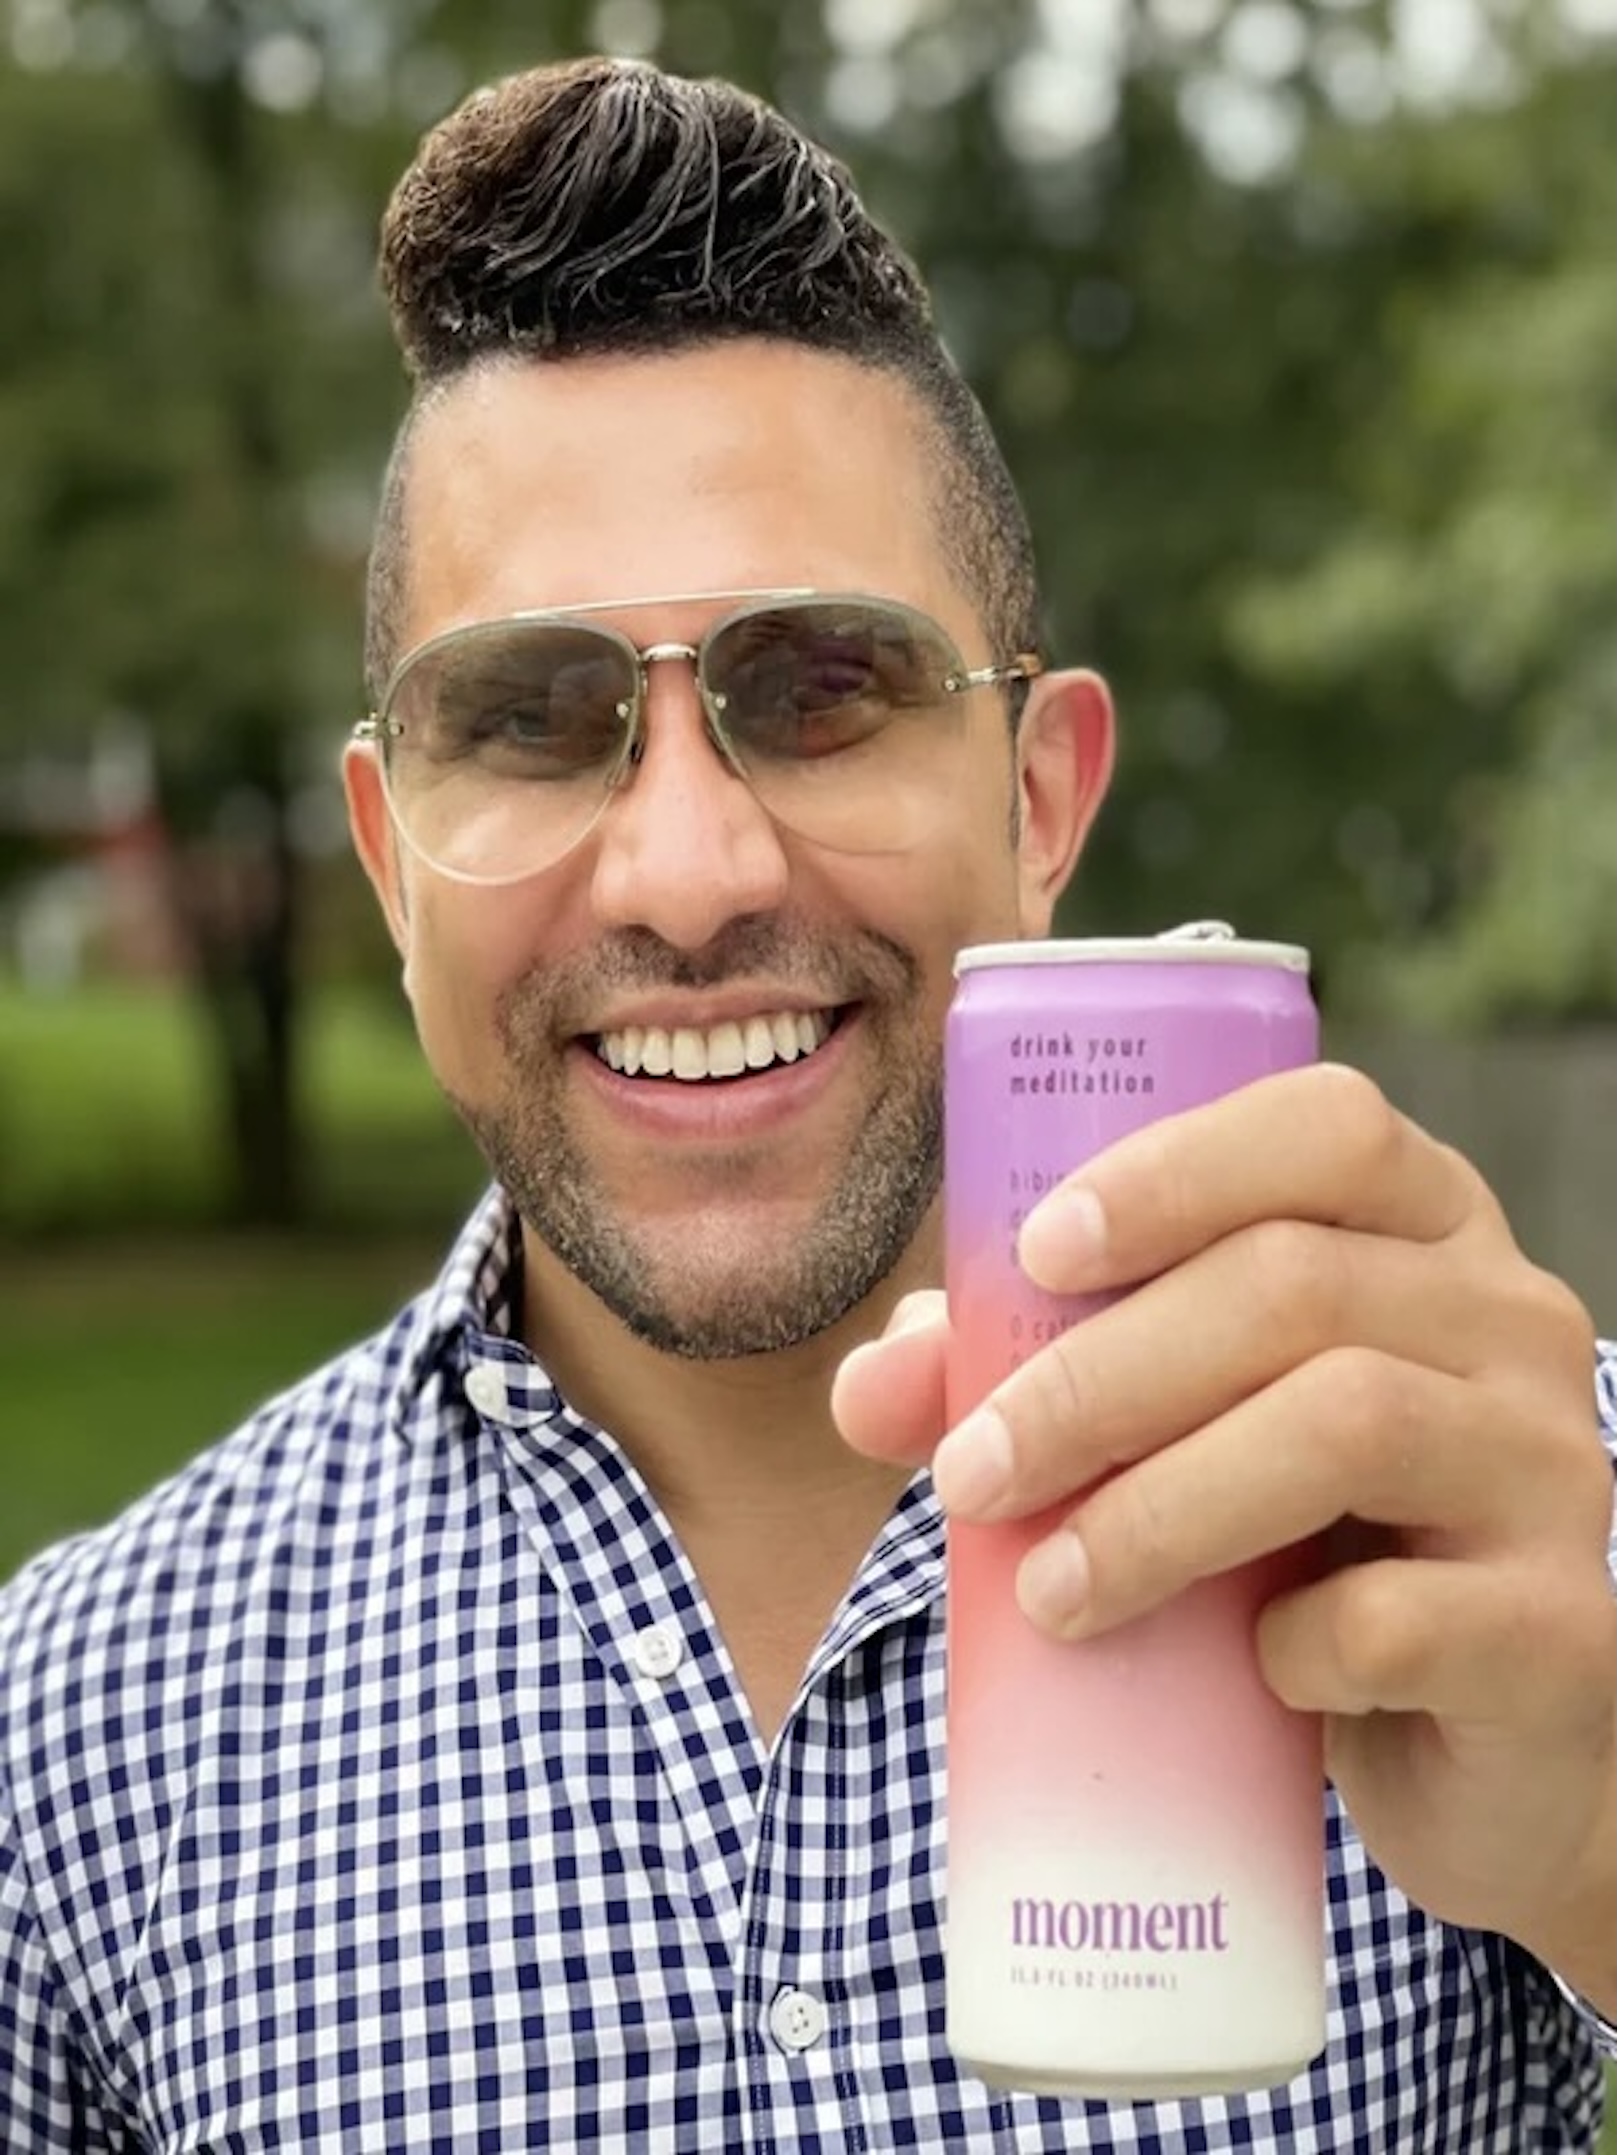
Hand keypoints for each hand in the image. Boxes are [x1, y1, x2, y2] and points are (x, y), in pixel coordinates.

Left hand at [834, 1065, 1616, 2003]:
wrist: (1478, 1743)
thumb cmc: (1299, 1541)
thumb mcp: (1181, 1432)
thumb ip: (1031, 1376)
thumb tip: (864, 1389)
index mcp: (1422, 1230)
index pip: (1328, 1126)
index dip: (1175, 1170)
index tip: (1038, 1253)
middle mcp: (1510, 1320)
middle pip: (1295, 1286)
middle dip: (1099, 1377)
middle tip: (976, 1474)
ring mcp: (1555, 1470)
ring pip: (1348, 1424)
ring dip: (1159, 1508)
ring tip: (1049, 1589)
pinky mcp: (1562, 1633)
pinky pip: (1404, 1616)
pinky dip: (1291, 1644)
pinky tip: (1247, 1669)